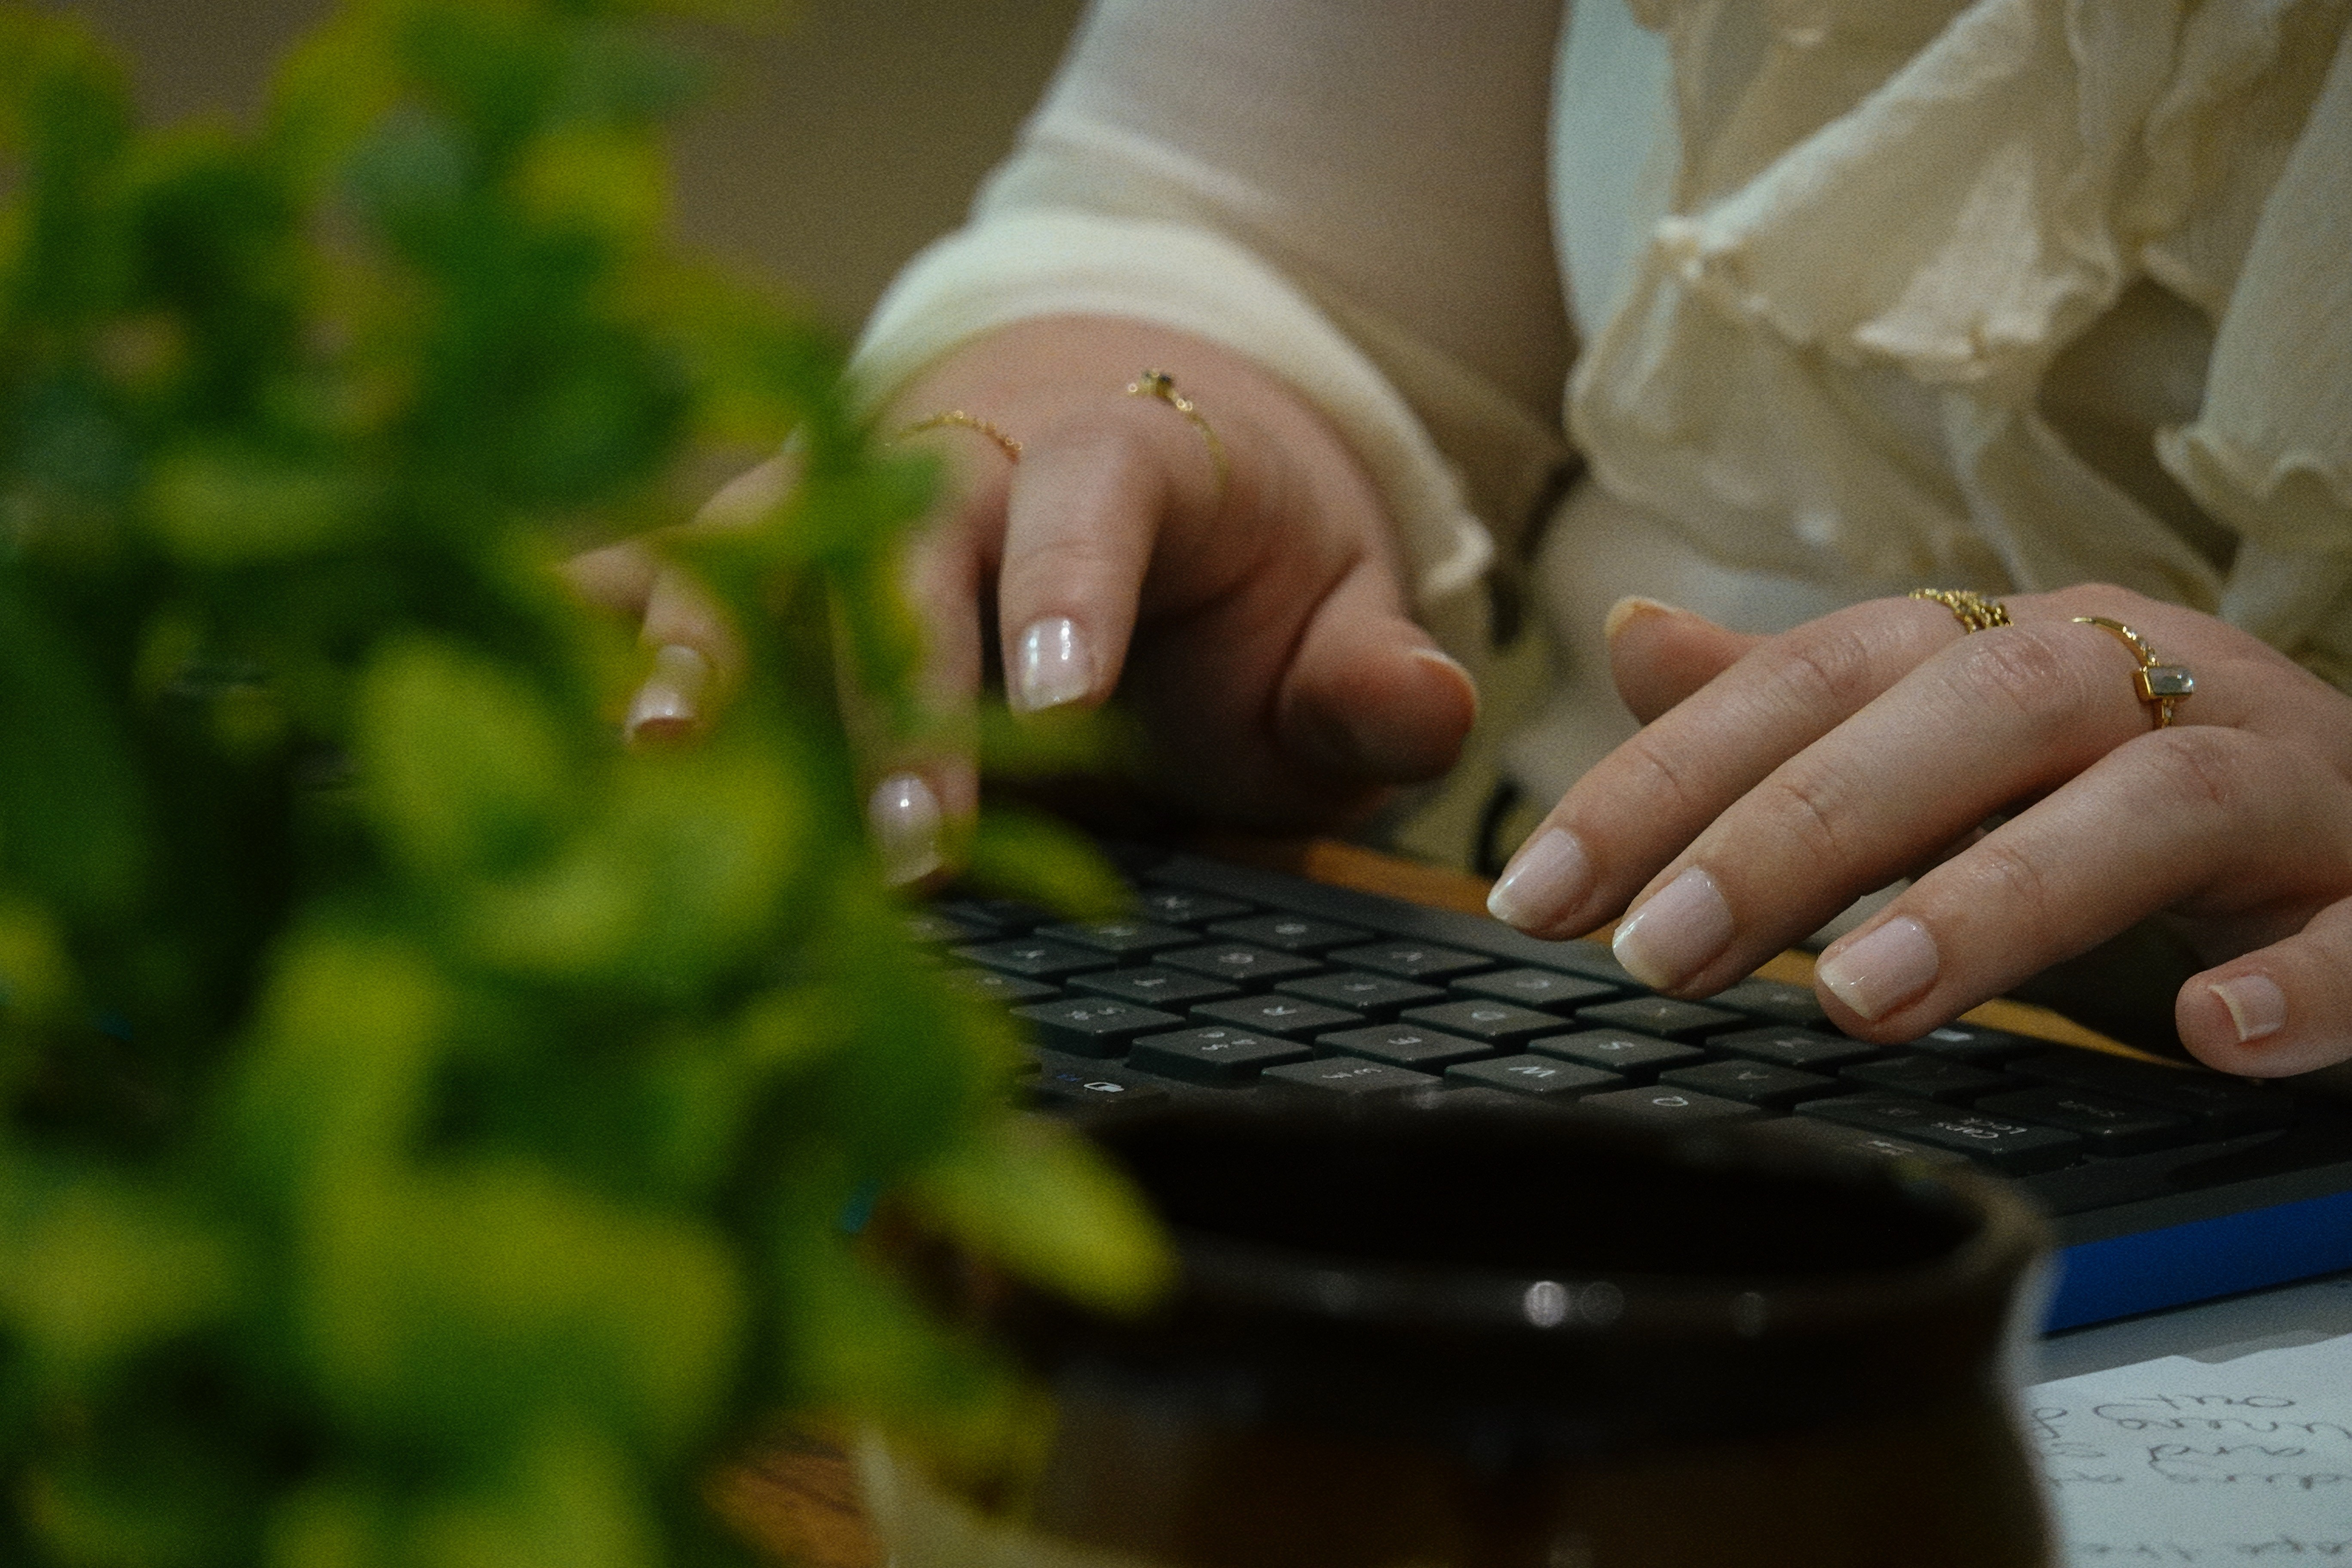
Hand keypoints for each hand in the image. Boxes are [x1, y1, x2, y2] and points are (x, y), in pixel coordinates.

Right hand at [565, 315, 1477, 880]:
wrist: (1132, 449)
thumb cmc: (1237, 565)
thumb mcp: (1331, 611)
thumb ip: (1368, 675)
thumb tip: (1434, 709)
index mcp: (1124, 454)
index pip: (1094, 501)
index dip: (1070, 593)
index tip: (1059, 706)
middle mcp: (960, 458)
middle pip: (906, 544)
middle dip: (898, 691)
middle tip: (903, 848)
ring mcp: (844, 496)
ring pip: (762, 548)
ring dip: (706, 651)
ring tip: (646, 760)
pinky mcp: (765, 545)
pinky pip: (676, 575)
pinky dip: (602, 630)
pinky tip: (529, 708)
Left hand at [1486, 587, 2351, 1076]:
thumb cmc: (2128, 773)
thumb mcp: (1951, 730)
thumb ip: (1797, 703)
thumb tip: (1629, 636)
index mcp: (2009, 648)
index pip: (1811, 681)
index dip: (1664, 778)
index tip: (1536, 889)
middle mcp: (2140, 683)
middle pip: (1960, 721)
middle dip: (1795, 834)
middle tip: (1654, 954)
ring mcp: (2278, 776)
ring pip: (2148, 806)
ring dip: (2000, 898)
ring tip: (1862, 999)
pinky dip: (2303, 977)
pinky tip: (2216, 1031)